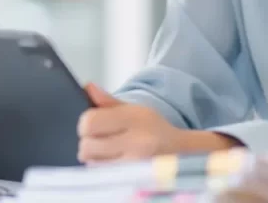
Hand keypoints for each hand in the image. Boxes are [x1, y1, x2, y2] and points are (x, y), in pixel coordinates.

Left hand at [77, 83, 241, 162]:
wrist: (182, 154)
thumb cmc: (154, 131)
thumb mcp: (135, 110)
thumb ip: (108, 102)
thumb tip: (87, 87)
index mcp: (135, 119)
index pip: (89, 122)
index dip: (85, 124)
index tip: (91, 125)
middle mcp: (136, 143)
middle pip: (86, 146)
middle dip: (88, 143)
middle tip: (101, 140)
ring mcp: (135, 166)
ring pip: (91, 163)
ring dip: (95, 158)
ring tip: (110, 152)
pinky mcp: (133, 180)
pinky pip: (102, 175)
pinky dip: (102, 169)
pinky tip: (114, 163)